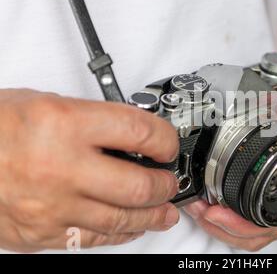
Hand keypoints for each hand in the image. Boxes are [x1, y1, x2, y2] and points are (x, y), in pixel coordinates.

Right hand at [0, 89, 179, 251]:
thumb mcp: (45, 104)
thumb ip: (92, 120)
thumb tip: (130, 135)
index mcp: (64, 123)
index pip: (139, 131)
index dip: (164, 139)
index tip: (167, 145)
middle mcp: (61, 166)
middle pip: (139, 185)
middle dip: (164, 185)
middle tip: (169, 182)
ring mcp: (52, 206)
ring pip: (122, 219)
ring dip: (152, 215)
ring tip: (164, 211)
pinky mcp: (43, 234)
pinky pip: (95, 239)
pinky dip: (121, 234)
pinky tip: (132, 227)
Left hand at [184, 76, 276, 250]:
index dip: (244, 225)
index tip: (216, 212)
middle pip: (260, 233)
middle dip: (225, 228)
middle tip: (199, 210)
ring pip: (253, 226)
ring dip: (223, 223)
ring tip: (199, 206)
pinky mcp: (275, 183)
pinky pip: (251, 208)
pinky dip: (228, 209)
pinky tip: (211, 195)